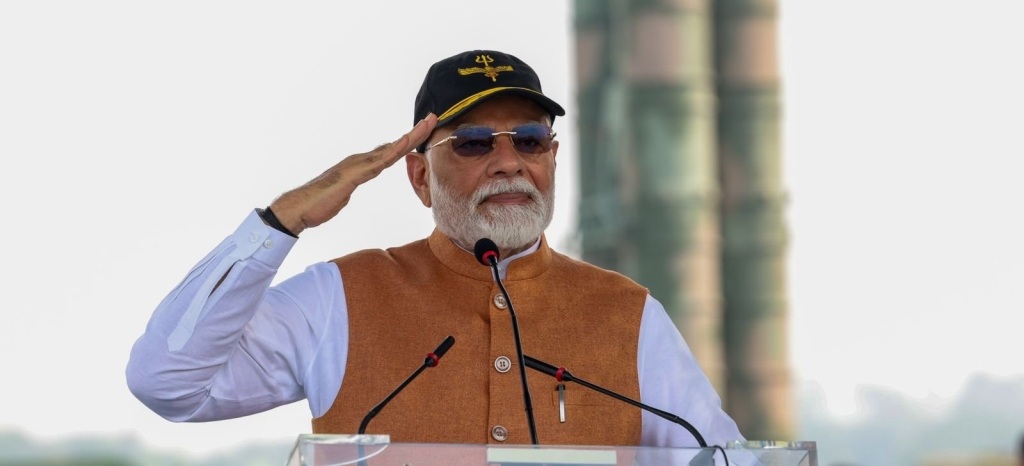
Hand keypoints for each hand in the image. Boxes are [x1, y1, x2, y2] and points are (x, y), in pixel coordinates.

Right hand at [268, 113, 436, 234]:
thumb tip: (358, 178)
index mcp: (361, 165)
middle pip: (394, 145)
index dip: (408, 141)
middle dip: (415, 132)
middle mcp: (360, 160)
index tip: (424, 131)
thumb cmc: (320, 203)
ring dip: (410, 136)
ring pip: (390, 149)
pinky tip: (405, 143)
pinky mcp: (354, 174)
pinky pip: (378, 161)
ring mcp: (357, 165)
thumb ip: (354, 182)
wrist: (299, 208)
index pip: (390, 151)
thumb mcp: (344, 192)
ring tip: (427, 124)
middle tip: (433, 117)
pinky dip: (393, 150)